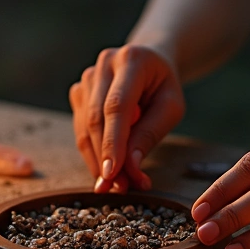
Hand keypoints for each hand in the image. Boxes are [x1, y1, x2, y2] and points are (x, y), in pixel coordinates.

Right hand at [68, 45, 185, 192]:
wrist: (150, 62)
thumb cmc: (163, 86)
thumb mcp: (171, 108)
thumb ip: (150, 134)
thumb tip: (130, 167)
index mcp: (132, 60)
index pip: (117, 106)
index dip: (112, 142)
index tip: (111, 173)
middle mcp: (104, 64)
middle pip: (96, 118)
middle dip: (105, 157)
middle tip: (119, 188)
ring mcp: (87, 77)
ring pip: (84, 127)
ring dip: (98, 160)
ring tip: (117, 184)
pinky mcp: (78, 91)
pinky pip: (80, 128)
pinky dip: (93, 152)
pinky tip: (108, 168)